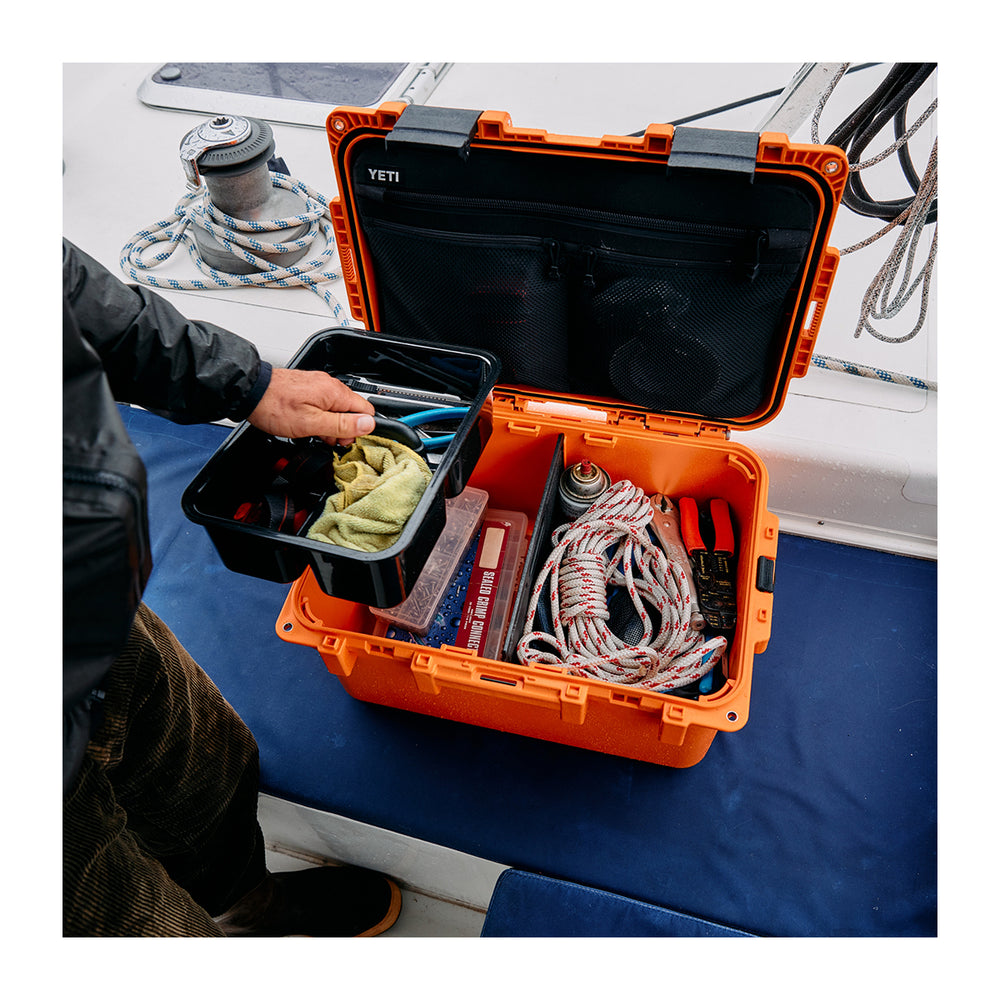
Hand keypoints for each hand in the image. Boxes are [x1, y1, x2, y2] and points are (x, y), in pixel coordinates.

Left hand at [247, 367, 375, 445]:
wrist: (250, 392)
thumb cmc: (275, 406)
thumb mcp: (311, 423)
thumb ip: (342, 424)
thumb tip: (367, 425)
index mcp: (335, 393)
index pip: (366, 409)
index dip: (360, 428)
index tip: (346, 439)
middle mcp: (329, 385)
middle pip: (352, 410)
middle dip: (344, 428)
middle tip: (328, 439)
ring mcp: (318, 385)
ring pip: (337, 408)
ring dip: (330, 424)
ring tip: (314, 433)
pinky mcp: (307, 387)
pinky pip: (323, 403)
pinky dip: (319, 416)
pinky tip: (307, 425)